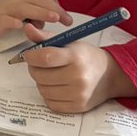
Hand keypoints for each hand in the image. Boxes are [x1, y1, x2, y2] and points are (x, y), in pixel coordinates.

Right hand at [0, 0, 72, 40]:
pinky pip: (5, 19)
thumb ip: (38, 15)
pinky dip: (13, 21)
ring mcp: (7, 9)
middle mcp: (18, 0)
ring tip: (53, 19)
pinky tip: (20, 26)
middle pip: (38, 0)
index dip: (57, 5)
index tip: (67, 19)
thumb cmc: (5, 15)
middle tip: (67, 21)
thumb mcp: (25, 13)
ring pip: (25, 8)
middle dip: (55, 9)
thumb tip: (50, 20)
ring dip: (40, 12)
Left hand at [20, 23, 136, 111]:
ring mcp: (79, 94)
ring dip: (40, 82)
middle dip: (34, 69)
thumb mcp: (68, 42)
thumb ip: (45, 37)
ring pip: (43, 90)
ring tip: (49, 75)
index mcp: (75, 57)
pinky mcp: (78, 107)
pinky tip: (55, 87)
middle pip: (40, 75)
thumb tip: (27, 28)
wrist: (109, 75)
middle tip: (39, 65)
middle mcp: (78, 77)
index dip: (31, 56)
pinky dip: (48, 95)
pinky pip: (51, 103)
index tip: (29, 55)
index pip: (45, 57)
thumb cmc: (85, 56)